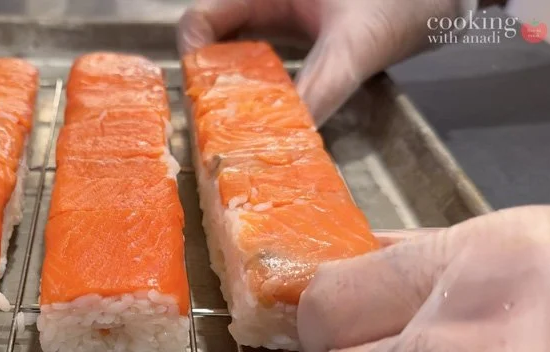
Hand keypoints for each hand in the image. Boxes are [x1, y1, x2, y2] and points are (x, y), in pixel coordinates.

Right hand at [178, 0, 490, 125]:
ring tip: (242, 128)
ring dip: (234, 93)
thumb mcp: (357, 45)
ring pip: (233, 58)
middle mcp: (261, 1)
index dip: (192, 61)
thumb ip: (320, 90)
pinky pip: (260, 66)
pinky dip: (260, 92)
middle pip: (210, 45)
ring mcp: (276, 17)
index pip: (198, 20)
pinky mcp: (293, 35)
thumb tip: (286, 140)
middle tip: (220, 127)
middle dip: (210, 84)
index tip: (205, 103)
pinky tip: (271, 116)